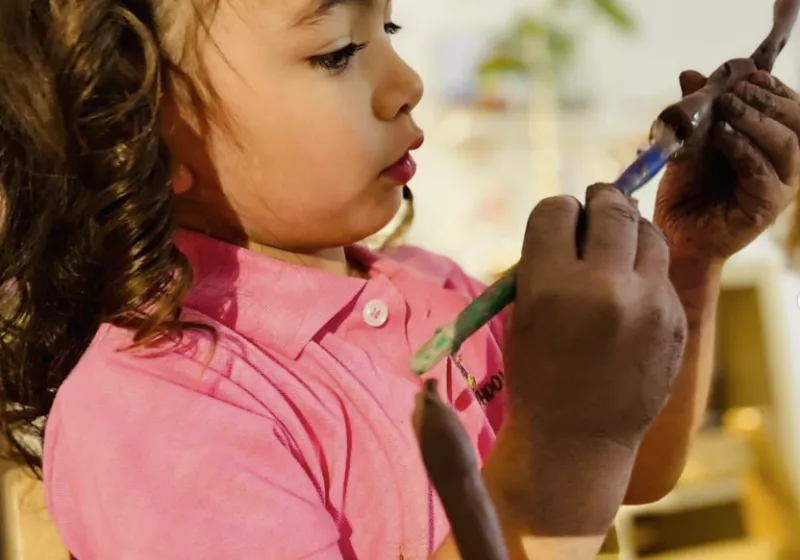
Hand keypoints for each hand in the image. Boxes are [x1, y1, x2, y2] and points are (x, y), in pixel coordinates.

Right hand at [489, 185, 686, 535]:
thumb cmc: (535, 375)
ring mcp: (649, 304)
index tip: (560, 221)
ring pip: (648, 232)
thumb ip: (545, 263)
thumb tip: (576, 219)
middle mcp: (604, 287)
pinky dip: (645, 271)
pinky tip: (630, 292)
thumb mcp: (522, 313)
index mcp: (550, 285)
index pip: (556, 210)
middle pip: (611, 208)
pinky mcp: (676, 321)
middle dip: (599, 200)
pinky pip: (662, 273)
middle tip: (595, 204)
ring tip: (617, 245)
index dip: (556, 212)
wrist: (577, 439)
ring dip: (629, 230)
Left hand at [655, 69, 799, 262]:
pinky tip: (722, 138)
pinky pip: (763, 172)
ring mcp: (779, 188)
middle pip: (798, 123)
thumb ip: (697, 111)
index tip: (751, 74)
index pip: (792, 111)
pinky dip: (743, 149)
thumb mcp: (690, 143)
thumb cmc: (685, 191)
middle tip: (736, 90)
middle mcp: (784, 167)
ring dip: (756, 120)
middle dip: (768, 100)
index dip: (776, 89)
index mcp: (773, 148)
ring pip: (786, 145)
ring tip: (727, 108)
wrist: (674, 234)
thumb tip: (690, 74)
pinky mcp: (766, 208)